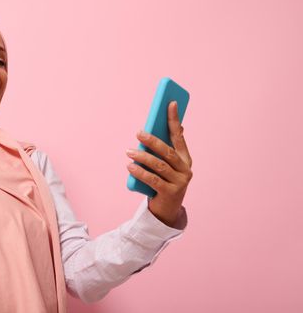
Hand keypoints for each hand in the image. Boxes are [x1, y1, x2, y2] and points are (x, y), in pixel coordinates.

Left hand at [126, 101, 192, 226]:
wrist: (167, 209)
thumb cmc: (163, 181)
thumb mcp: (164, 165)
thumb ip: (161, 149)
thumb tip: (152, 129)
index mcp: (185, 158)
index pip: (179, 135)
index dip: (175, 119)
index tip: (170, 103)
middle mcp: (185, 169)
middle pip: (168, 151)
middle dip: (153, 141)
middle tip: (139, 133)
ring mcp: (180, 182)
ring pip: (160, 166)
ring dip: (143, 157)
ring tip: (129, 151)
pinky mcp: (171, 193)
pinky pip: (153, 180)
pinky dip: (140, 172)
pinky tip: (130, 167)